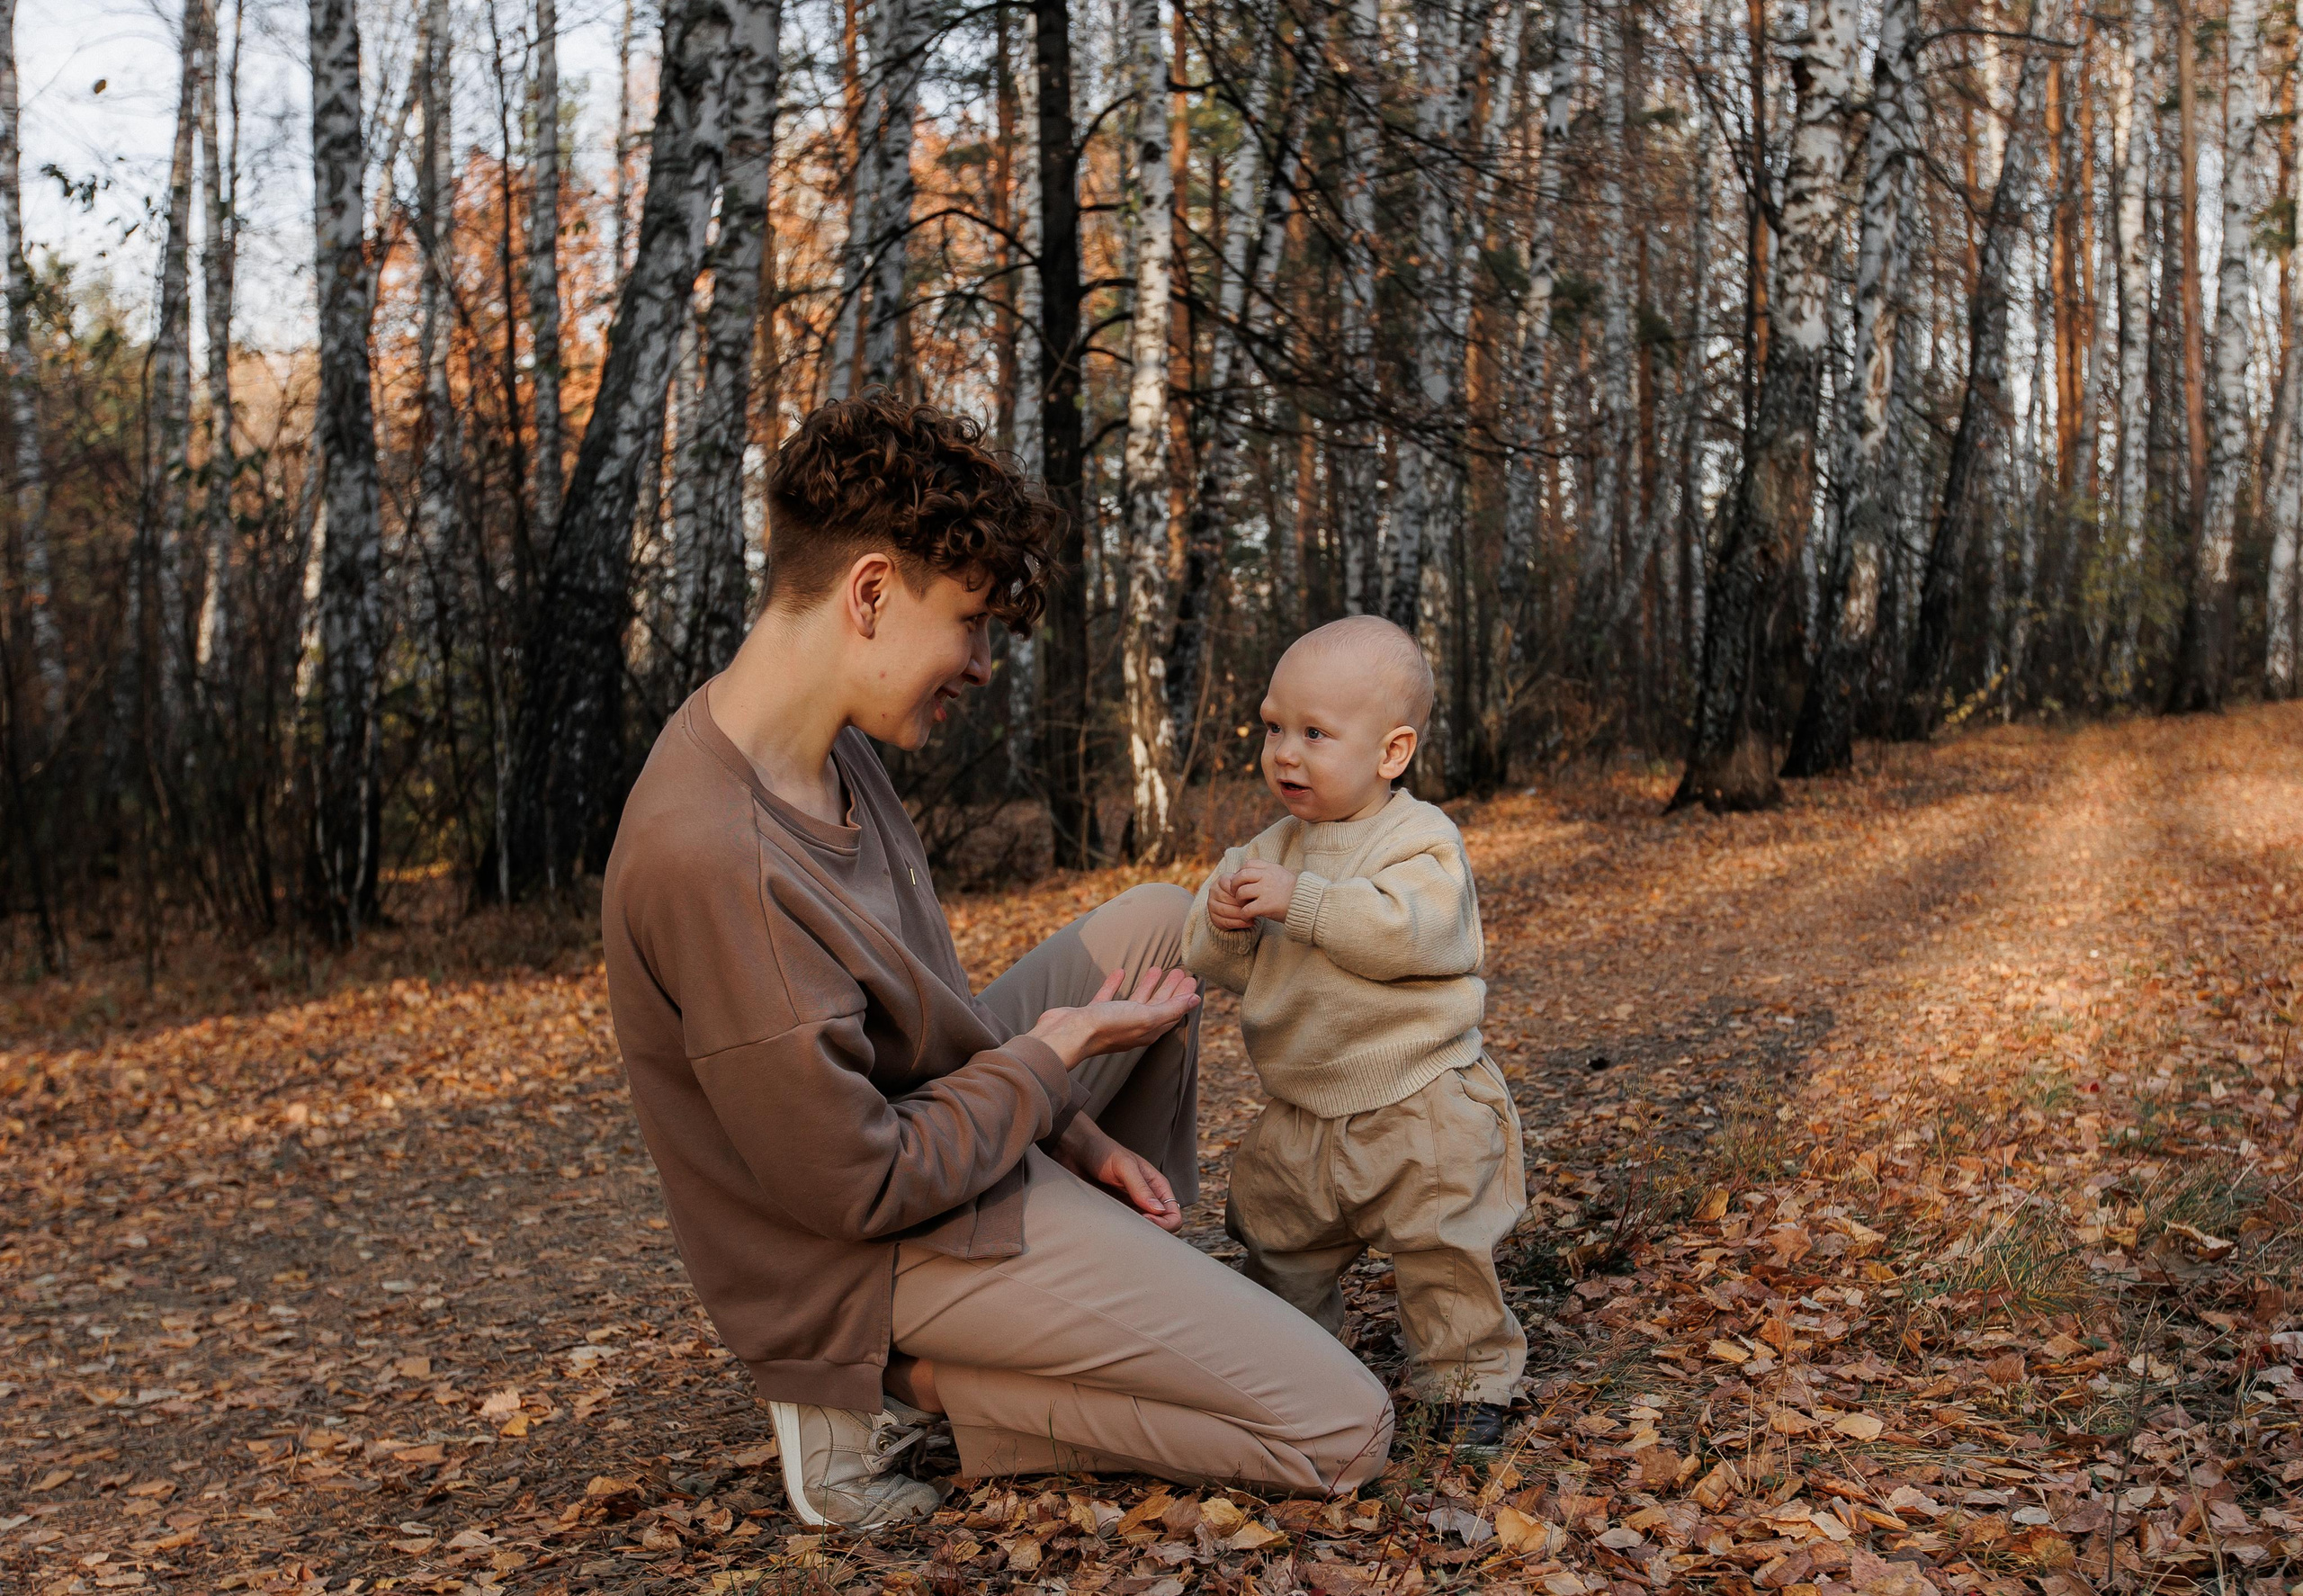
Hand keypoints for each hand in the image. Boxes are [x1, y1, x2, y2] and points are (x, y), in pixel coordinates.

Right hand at [1028, 966, 1201, 1067]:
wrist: (1068, 1033)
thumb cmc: (1107, 1027)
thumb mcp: (1145, 1017)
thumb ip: (1171, 1008)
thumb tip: (1195, 1000)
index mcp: (1147, 1030)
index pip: (1172, 1012)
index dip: (1183, 997)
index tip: (1193, 980)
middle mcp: (1132, 1026)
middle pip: (1157, 1006)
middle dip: (1170, 989)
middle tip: (1180, 971)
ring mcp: (1112, 1019)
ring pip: (1136, 1000)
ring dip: (1148, 985)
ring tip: (1157, 968)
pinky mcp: (1094, 1012)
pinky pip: (1110, 996)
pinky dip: (1117, 984)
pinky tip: (1121, 971)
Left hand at [1054, 1115, 1183, 1230]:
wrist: (1076, 1150)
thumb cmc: (1102, 1151)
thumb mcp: (1124, 1166)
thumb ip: (1140, 1187)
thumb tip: (1159, 1210)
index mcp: (1156, 1185)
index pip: (1172, 1214)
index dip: (1164, 1223)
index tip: (1144, 1218)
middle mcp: (1146, 1198)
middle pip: (1160, 1226)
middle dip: (1150, 1231)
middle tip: (1131, 1225)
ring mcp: (1130, 1205)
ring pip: (1141, 1230)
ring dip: (1134, 1233)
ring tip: (1119, 1226)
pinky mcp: (1114, 1210)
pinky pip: (1124, 1227)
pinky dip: (1120, 1231)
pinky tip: (1110, 1227)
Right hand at [1207, 873, 1255, 932]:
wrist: (1238, 905)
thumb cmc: (1245, 893)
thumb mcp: (1247, 886)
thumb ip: (1249, 886)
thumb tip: (1255, 890)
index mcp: (1221, 880)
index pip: (1230, 885)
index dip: (1242, 892)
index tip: (1252, 896)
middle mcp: (1213, 891)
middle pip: (1226, 898)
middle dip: (1241, 904)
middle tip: (1254, 907)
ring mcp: (1211, 905)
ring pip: (1225, 911)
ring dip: (1240, 914)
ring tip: (1252, 915)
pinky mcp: (1213, 918)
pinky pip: (1226, 922)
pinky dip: (1239, 923)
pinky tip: (1250, 922)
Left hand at [1231, 860, 1298, 922]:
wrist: (1310, 905)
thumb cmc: (1295, 893)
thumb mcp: (1282, 875)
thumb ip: (1268, 872)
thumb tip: (1251, 873)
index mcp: (1271, 868)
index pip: (1248, 864)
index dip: (1240, 873)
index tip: (1241, 882)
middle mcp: (1267, 876)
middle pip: (1241, 876)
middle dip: (1234, 885)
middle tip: (1235, 893)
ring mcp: (1266, 890)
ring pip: (1241, 892)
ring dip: (1238, 900)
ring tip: (1243, 905)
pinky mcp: (1266, 905)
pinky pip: (1246, 909)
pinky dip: (1244, 914)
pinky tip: (1247, 916)